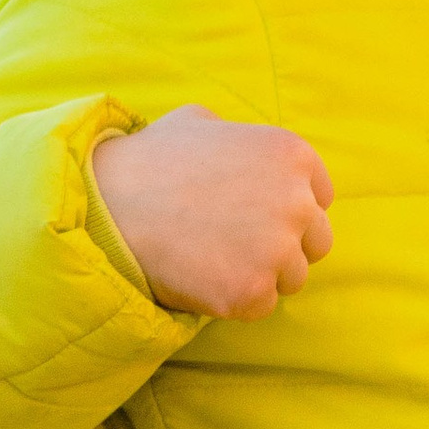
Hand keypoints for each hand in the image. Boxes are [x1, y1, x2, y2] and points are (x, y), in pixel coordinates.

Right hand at [91, 104, 333, 319]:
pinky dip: (235, 300)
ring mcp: (278, 250)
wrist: (107, 204)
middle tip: (235, 245)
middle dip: (284, 247)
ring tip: (211, 259)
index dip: (289, 211)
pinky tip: (201, 277)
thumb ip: (239, 137)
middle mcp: (297, 201)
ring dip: (260, 275)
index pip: (320, 199)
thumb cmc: (149, 161)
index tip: (257, 218)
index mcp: (292, 155)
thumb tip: (244, 151)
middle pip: (316, 242)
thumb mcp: (200, 122)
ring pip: (292, 278)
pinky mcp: (252, 291)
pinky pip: (261, 306)